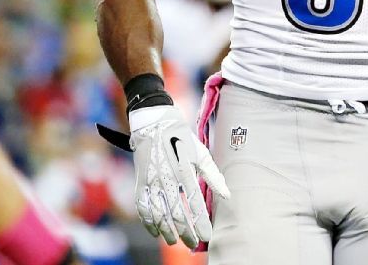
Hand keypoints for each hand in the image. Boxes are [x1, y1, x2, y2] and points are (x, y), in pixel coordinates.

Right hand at [129, 105, 229, 248]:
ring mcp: (151, 181)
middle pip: (176, 213)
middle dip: (186, 232)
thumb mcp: (201, 153)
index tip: (208, 236)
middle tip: (193, 243)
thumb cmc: (182, 138)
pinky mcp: (140, 182)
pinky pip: (143, 207)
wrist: (153, 123)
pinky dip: (148, 222)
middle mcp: (167, 178)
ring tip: (175, 242)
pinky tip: (156, 232)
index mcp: (184, 170)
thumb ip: (214, 176)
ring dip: (167, 231)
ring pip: (158, 214)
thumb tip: (227, 195)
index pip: (195, 203)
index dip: (201, 222)